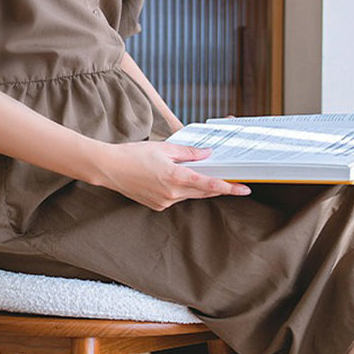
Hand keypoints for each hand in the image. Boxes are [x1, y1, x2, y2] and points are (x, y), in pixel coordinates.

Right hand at [91, 141, 250, 211]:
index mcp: (176, 177)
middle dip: (217, 187)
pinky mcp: (157, 205)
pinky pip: (176, 198)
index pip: (209, 185)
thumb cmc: (133, 155)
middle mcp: (172, 194)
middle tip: (232, 182)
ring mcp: (164, 202)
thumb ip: (189, 153)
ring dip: (196, 187)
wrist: (109, 169)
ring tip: (192, 173)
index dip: (229, 188)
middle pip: (203, 192)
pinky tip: (170, 179)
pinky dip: (180, 189)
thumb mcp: (164, 148)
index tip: (244, 189)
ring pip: (189, 195)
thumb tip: (206, 155)